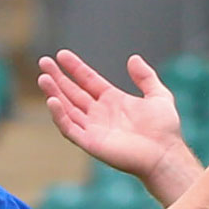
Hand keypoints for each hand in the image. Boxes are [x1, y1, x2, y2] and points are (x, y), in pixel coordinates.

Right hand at [38, 50, 193, 184]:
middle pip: (72, 92)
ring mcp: (93, 128)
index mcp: (112, 100)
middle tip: (44, 62)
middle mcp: (99, 113)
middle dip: (58, 78)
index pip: (88, 80)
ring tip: (43, 78)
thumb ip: (145, 77)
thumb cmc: (164, 129)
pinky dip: (59, 116)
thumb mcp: (158, 95)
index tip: (62, 55)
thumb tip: (133, 58)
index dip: (75, 68)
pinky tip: (52, 101)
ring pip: (67, 108)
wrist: (165, 153)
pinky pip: (70, 128)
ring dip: (54, 93)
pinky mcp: (90, 143)